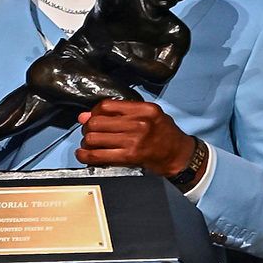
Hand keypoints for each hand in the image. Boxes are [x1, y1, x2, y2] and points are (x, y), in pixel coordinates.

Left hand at [76, 99, 198, 177]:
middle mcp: (139, 123)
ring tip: (88, 144)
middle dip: (87, 128)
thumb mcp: (149, 115)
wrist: (180, 155)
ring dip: (86, 142)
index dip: (94, 112)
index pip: (106, 105)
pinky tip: (83, 155)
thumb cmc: (165, 134)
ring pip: (94, 138)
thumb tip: (85, 116)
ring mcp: (134, 140)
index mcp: (144, 109)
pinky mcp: (130, 157)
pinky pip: (99, 155)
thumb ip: (120, 113)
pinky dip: (86, 156)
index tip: (92, 117)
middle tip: (89, 132)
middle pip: (97, 122)